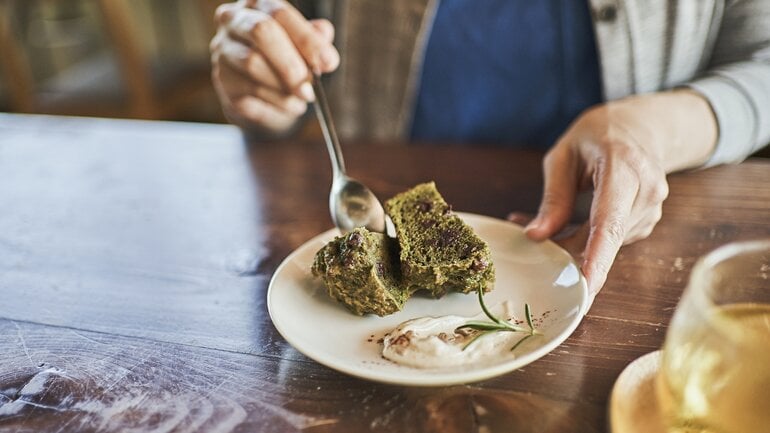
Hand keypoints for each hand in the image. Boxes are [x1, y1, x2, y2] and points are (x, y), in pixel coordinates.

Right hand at [210, 0, 338, 133]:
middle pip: (261, 31)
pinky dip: (276, 103)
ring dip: (284, 87)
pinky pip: (250, 92)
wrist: (259, 90)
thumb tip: (326, 57)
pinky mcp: (222, 80)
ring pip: (253, 64)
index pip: (280, 14)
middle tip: (310, 86)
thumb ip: (317, 42)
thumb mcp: (305, 44)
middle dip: (291, 63)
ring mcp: (223, 50)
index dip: (307, 39)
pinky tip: (288, 105)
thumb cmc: (285, 57)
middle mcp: (233, 21)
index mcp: (258, 4)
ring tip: (301, 97)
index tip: (328, 63)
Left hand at [521, 90, 716, 296]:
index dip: (597, 259)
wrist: (642, 127)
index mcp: (624, 169)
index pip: (610, 223)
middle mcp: (645, 193)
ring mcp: (650, 211)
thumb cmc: (599, 134)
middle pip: (600, 240)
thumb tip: (536, 236)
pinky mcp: (645, 223)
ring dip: (570, 240)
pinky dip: (585, 237)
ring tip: (545, 218)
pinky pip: (608, 241)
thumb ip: (553, 197)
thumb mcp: (564, 155)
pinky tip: (570, 220)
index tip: (586, 287)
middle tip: (524, 230)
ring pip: (601, 245)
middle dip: (561, 247)